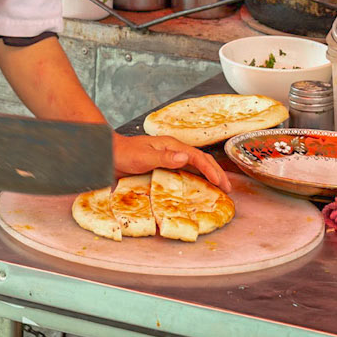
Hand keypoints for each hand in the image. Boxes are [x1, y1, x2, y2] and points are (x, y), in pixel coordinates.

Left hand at [113, 133, 229, 192]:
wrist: (108, 155)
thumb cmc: (124, 154)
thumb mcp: (144, 157)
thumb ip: (164, 157)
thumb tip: (185, 158)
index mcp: (171, 146)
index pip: (198, 157)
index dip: (211, 170)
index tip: (220, 183)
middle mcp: (173, 152)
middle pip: (201, 161)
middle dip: (216, 173)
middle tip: (228, 188)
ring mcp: (169, 159)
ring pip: (195, 167)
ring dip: (208, 177)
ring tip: (219, 190)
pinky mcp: (163, 168)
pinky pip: (184, 174)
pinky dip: (195, 180)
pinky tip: (197, 190)